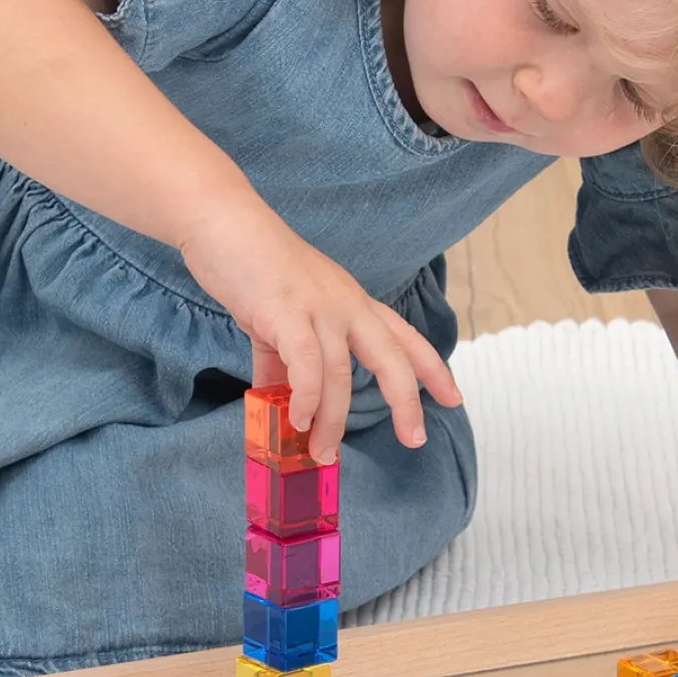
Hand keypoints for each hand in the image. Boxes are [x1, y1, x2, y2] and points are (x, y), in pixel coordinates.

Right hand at [180, 196, 460, 460]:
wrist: (223, 223)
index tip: (454, 398)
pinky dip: (306, 397)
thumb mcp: (281, 319)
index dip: (432, 368)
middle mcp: (346, 305)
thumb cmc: (253, 268)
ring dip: (332, 420)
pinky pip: (306, 364)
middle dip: (406, 400)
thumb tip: (283, 406)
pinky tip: (299, 420)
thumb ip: (285, 365)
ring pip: (339, 373)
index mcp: (352, 303)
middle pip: (392, 356)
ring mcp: (318, 307)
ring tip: (321, 452)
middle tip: (414, 438)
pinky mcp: (285, 312)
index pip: (404, 337)